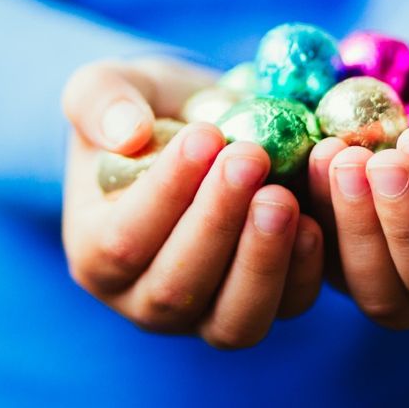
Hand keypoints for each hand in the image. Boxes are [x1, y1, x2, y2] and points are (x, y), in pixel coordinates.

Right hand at [61, 58, 324, 348]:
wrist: (203, 127)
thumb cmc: (144, 109)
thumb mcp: (107, 87)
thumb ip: (100, 102)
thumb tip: (126, 133)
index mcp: (94, 253)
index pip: (122, 242)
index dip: (165, 193)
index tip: (203, 136)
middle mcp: (145, 299)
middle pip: (177, 291)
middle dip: (217, 222)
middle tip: (250, 156)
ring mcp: (205, 314)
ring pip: (233, 320)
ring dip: (262, 259)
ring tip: (282, 195)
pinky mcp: (263, 304)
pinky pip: (286, 307)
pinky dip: (304, 271)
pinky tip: (314, 220)